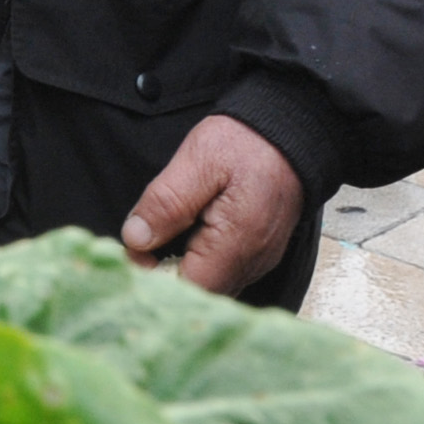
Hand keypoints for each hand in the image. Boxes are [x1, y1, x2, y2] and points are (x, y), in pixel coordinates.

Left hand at [121, 115, 304, 294]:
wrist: (289, 132)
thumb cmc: (244, 143)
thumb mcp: (197, 161)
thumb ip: (166, 203)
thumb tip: (136, 239)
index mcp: (237, 242)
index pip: (192, 287)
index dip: (155, 277)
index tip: (133, 253)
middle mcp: (253, 261)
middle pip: (203, 291)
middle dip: (166, 274)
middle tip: (140, 242)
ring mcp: (259, 259)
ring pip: (213, 283)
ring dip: (181, 268)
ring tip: (159, 236)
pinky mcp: (259, 251)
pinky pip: (224, 270)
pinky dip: (199, 261)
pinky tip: (183, 236)